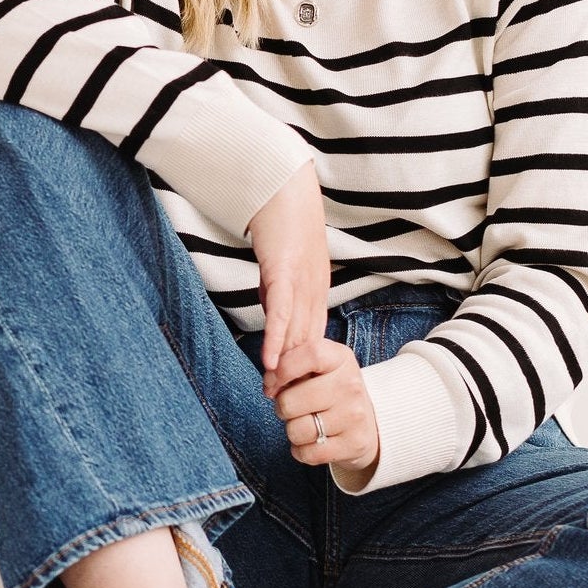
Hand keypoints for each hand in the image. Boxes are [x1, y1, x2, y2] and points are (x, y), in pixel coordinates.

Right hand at [245, 160, 329, 379]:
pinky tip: (271, 363)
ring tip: (274, 393)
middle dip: (296, 374)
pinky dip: (278, 340)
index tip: (292, 388)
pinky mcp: (285, 272)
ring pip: (297, 333)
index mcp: (317, 287)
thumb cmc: (282, 219)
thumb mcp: (282, 264)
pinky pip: (281, 313)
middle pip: (307, 341)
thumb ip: (279, 291)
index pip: (311, 334)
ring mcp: (302, 281)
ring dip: (286, 366)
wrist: (284, 184)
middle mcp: (315, 288)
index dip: (302, 364)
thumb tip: (272, 316)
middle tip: (282, 403)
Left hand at [264, 337, 379, 473]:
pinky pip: (308, 454)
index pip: (310, 354)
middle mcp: (351, 385)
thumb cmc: (330, 391)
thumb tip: (270, 380)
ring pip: (296, 430)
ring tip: (306, 423)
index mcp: (341, 359)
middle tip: (293, 407)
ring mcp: (354, 415)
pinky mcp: (354, 444)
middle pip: (289, 402)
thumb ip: (291, 363)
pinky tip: (312, 442)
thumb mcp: (318, 367)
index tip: (271, 384)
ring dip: (292, 431)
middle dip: (281, 408)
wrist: (367, 424)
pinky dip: (301, 451)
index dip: (281, 370)